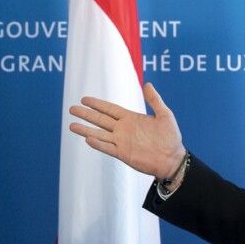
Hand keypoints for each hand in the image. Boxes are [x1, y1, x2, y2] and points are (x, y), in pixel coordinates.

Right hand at [67, 82, 185, 178]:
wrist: (172, 159)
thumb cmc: (171, 137)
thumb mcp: (165, 115)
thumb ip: (154, 100)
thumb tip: (147, 84)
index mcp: (131, 118)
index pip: (109, 109)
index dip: (97, 104)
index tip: (84, 99)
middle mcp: (123, 129)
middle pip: (100, 120)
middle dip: (86, 114)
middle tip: (72, 109)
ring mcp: (122, 142)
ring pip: (99, 134)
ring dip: (86, 129)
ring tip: (71, 125)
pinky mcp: (123, 154)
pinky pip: (107, 147)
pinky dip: (98, 143)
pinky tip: (87, 138)